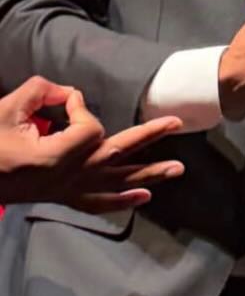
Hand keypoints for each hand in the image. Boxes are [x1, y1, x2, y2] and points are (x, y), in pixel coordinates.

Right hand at [0, 79, 184, 210]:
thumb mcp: (9, 109)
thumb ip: (41, 92)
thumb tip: (69, 93)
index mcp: (56, 156)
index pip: (90, 127)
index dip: (80, 108)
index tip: (64, 101)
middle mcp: (69, 176)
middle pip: (118, 154)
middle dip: (149, 136)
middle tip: (176, 123)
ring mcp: (68, 190)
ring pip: (116, 182)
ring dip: (149, 174)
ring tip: (178, 168)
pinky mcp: (63, 198)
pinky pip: (97, 203)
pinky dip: (121, 201)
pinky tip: (144, 198)